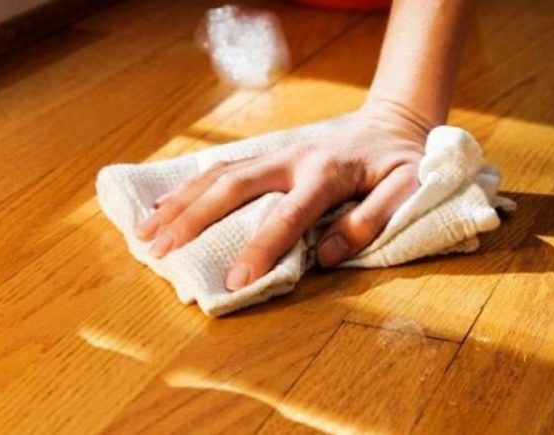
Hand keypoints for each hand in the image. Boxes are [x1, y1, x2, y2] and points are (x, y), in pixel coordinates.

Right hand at [134, 103, 428, 289]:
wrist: (391, 123)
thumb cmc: (402, 164)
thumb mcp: (407, 190)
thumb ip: (371, 221)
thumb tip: (324, 255)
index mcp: (328, 173)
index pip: (289, 214)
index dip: (261, 247)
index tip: (234, 282)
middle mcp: (293, 160)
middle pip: (233, 186)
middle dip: (193, 219)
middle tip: (159, 250)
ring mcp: (277, 155)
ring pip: (219, 174)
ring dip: (181, 202)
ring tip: (145, 231)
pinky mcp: (269, 157)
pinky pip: (223, 170)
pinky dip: (192, 187)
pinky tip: (167, 204)